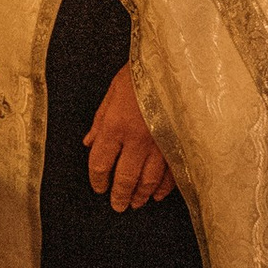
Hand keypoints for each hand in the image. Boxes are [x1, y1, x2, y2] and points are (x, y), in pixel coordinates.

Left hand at [85, 65, 174, 211]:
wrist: (174, 62)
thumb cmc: (140, 72)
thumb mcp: (112, 91)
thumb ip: (99, 121)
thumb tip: (88, 143)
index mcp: (115, 125)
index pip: (100, 163)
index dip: (97, 180)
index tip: (98, 188)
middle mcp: (136, 139)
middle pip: (124, 178)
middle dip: (119, 195)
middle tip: (118, 206)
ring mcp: (160, 143)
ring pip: (148, 179)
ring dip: (140, 194)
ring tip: (136, 203)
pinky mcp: (178, 143)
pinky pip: (171, 173)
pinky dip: (164, 187)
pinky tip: (157, 194)